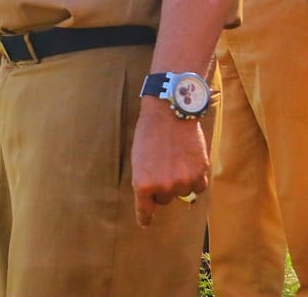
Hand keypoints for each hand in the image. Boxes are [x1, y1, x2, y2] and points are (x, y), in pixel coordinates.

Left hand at [131, 99, 209, 226]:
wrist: (169, 114)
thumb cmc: (148, 133)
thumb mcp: (138, 158)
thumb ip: (146, 179)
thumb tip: (156, 194)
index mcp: (142, 183)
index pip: (144, 208)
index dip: (145, 217)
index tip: (145, 223)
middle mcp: (162, 187)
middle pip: (164, 199)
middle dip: (162, 187)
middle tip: (162, 166)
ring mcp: (182, 182)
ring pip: (183, 192)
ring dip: (180, 181)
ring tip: (175, 158)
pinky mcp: (200, 174)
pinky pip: (199, 186)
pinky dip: (196, 179)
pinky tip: (190, 163)